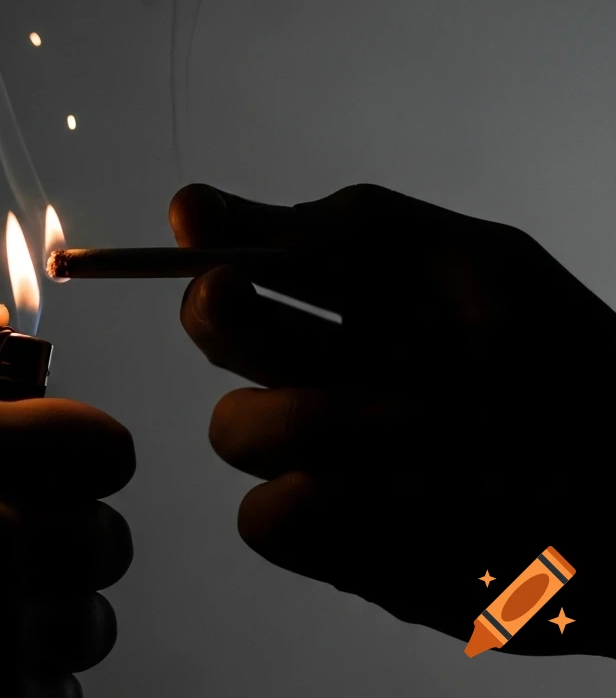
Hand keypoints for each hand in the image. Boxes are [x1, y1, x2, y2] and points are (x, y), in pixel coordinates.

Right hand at [171, 182, 614, 658]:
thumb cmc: (571, 364)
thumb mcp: (473, 268)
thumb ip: (344, 228)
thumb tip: (187, 211)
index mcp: (347, 299)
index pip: (243, 255)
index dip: (211, 238)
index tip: (199, 232)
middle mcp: (322, 371)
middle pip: (217, 332)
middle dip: (235, 317)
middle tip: (254, 302)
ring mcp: (324, 460)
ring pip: (237, 429)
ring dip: (318, 418)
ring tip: (435, 426)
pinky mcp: (338, 547)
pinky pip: (273, 519)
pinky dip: (329, 505)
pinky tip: (426, 498)